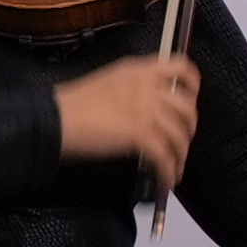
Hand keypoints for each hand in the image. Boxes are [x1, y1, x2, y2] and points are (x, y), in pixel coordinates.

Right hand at [56, 54, 198, 190]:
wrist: (54, 120)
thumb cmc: (72, 104)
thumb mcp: (108, 83)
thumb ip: (134, 89)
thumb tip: (151, 107)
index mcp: (139, 69)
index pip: (181, 67)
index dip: (193, 85)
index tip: (192, 99)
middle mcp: (147, 86)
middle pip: (186, 108)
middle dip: (188, 129)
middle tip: (181, 141)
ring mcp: (145, 110)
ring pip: (179, 135)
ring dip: (180, 154)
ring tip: (174, 166)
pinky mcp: (139, 134)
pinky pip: (165, 156)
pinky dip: (169, 171)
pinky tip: (167, 180)